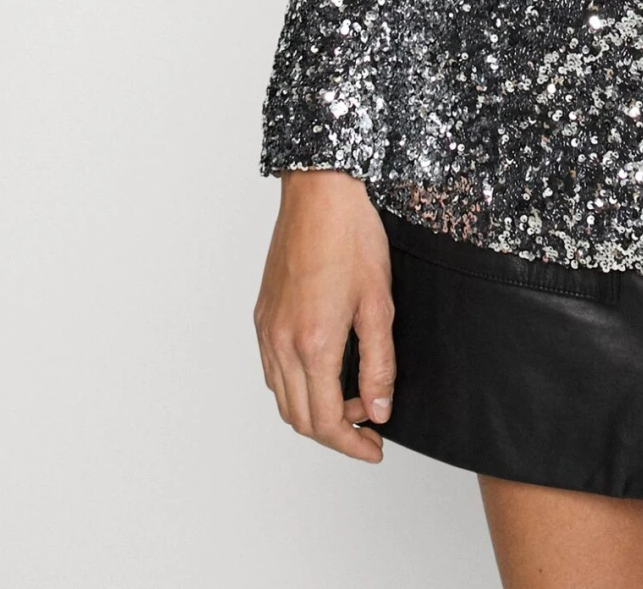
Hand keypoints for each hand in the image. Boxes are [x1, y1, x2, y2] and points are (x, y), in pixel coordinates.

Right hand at [254, 168, 395, 461]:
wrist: (319, 194)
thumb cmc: (352, 238)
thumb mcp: (379, 303)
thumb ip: (379, 363)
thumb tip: (380, 408)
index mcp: (313, 345)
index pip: (325, 422)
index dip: (352, 446)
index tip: (375, 449)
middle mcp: (281, 343)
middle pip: (299, 418)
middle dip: (335, 432)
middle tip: (370, 424)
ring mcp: (267, 329)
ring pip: (282, 397)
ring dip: (314, 410)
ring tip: (352, 396)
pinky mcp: (262, 315)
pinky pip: (272, 370)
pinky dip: (297, 386)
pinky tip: (325, 369)